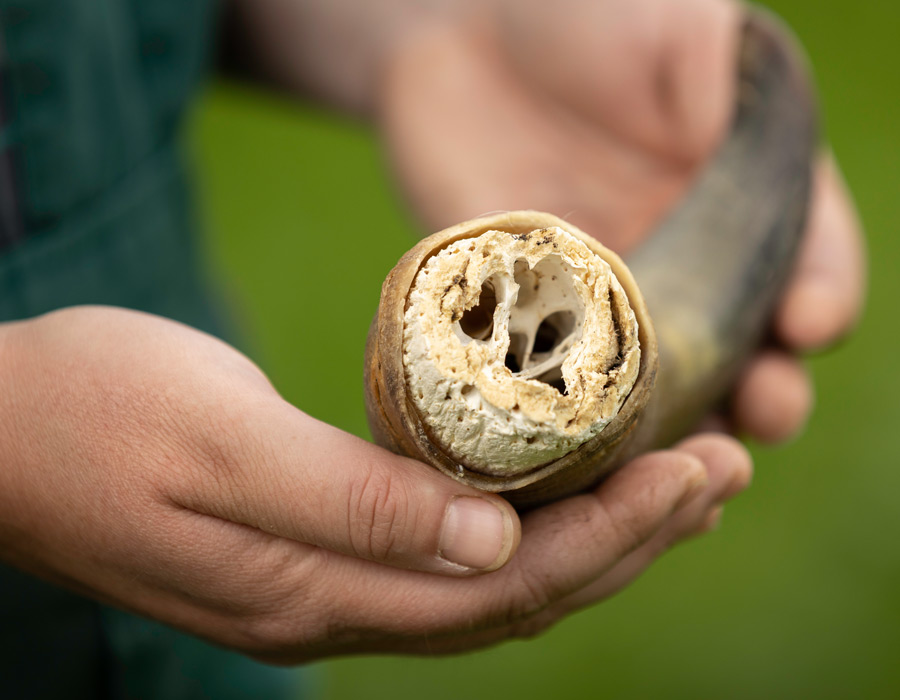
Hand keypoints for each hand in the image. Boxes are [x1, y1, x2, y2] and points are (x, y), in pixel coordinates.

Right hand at [0, 306, 747, 661]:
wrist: (0, 428)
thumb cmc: (88, 413)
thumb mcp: (211, 442)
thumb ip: (347, 502)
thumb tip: (490, 540)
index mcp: (312, 589)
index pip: (500, 588)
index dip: (611, 537)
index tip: (694, 469)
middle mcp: (334, 604)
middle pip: (519, 593)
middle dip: (633, 538)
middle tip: (723, 467)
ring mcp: (326, 581)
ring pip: (496, 579)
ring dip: (597, 534)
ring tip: (681, 480)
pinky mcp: (319, 542)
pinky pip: (453, 550)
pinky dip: (531, 522)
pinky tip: (570, 484)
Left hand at [379, 0, 864, 442]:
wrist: (453, 29)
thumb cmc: (577, 13)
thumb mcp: (686, 41)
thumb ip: (743, 115)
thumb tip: (790, 213)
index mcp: (735, 194)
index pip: (800, 263)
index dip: (814, 299)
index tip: (804, 329)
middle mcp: (678, 257)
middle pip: (735, 349)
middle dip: (758, 392)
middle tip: (758, 421)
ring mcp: (599, 297)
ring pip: (655, 393)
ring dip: (679, 439)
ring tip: (693, 469)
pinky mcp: (524, 319)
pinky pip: (559, 388)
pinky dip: (582, 434)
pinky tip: (596, 463)